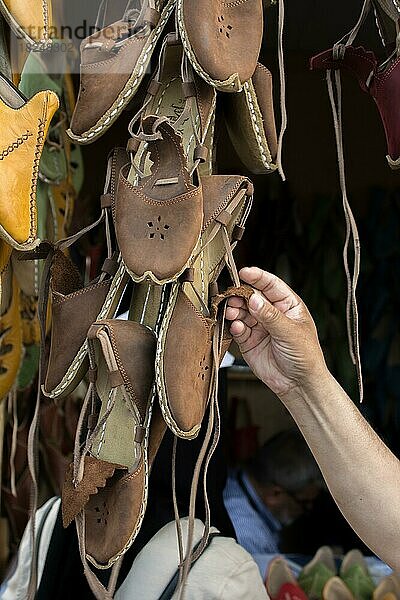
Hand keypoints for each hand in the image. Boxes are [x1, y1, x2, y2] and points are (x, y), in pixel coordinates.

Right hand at [226, 267, 327, 396]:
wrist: (298, 383)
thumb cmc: (305, 356)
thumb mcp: (290, 332)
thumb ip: (270, 315)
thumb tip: (253, 298)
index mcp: (288, 305)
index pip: (271, 285)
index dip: (257, 277)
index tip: (244, 272)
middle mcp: (272, 313)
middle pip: (252, 296)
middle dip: (241, 295)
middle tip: (232, 295)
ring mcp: (260, 326)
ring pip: (242, 311)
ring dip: (235, 310)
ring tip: (233, 312)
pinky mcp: (249, 341)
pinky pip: (238, 329)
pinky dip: (235, 326)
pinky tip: (237, 327)